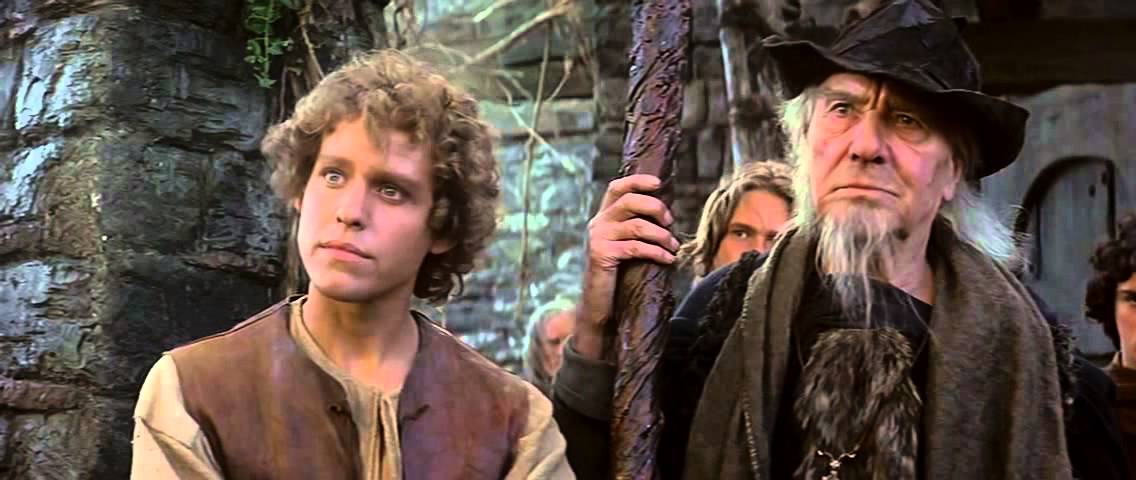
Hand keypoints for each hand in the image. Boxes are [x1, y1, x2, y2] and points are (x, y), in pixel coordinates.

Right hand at [574, 174, 678, 359]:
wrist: (598, 305)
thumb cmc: (618, 275)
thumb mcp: (625, 245)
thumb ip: (636, 228)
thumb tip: (667, 215)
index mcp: (603, 216)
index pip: (616, 187)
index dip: (637, 181)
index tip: (659, 183)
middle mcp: (597, 223)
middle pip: (629, 201)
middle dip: (656, 208)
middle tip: (670, 222)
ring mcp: (598, 238)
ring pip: (637, 225)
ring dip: (662, 235)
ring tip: (674, 246)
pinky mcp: (602, 255)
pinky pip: (636, 247)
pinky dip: (657, 252)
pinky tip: (668, 259)